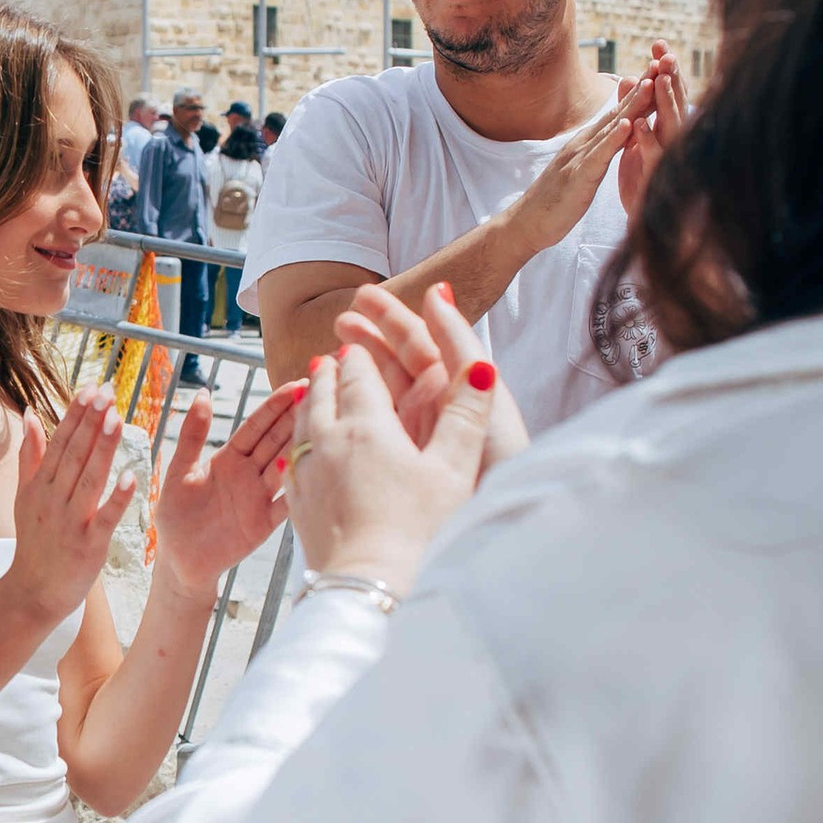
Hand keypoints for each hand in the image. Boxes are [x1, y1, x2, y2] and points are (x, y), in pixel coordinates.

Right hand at [1, 394, 134, 633]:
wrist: (32, 593)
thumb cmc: (34, 543)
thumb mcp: (24, 498)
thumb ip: (30, 456)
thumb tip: (31, 414)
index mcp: (39, 486)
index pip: (60, 442)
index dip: (76, 414)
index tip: (92, 387)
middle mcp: (52, 500)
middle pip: (74, 454)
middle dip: (91, 421)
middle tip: (108, 391)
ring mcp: (70, 523)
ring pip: (88, 479)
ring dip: (103, 449)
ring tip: (117, 419)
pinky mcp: (88, 546)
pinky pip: (104, 518)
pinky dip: (117, 498)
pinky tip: (132, 476)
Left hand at [144, 379, 303, 594]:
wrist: (180, 560)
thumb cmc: (176, 515)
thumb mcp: (179, 471)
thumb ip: (192, 435)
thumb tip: (203, 394)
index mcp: (229, 457)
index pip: (256, 426)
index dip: (275, 406)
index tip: (296, 385)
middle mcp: (249, 473)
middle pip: (276, 441)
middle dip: (296, 418)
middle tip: (320, 396)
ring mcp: (260, 497)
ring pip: (284, 467)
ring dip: (302, 447)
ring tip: (323, 426)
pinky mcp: (264, 523)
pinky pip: (285, 504)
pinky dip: (298, 491)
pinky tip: (313, 475)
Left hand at [284, 326, 499, 596]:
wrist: (368, 588)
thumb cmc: (418, 533)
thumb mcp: (453, 469)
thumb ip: (467, 414)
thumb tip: (481, 365)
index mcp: (367, 426)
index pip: (358, 375)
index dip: (360, 356)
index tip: (359, 344)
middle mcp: (328, 441)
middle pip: (322, 392)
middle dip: (329, 372)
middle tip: (330, 358)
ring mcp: (306, 474)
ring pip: (300, 422)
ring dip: (309, 401)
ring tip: (314, 392)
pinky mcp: (297, 505)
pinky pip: (290, 459)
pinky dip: (297, 441)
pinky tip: (301, 450)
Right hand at [336, 284, 528, 473]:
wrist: (491, 530)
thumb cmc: (496, 462)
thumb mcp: (481, 388)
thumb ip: (459, 343)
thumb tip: (438, 293)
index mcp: (456, 389)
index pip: (422, 342)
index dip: (394, 317)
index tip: (366, 297)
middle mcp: (433, 410)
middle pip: (396, 363)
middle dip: (370, 336)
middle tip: (341, 316)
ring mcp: (410, 436)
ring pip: (378, 390)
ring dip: (355, 367)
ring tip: (329, 349)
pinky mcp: (393, 463)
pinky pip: (366, 425)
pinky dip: (346, 406)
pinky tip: (325, 396)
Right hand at [499, 70, 660, 260]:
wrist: (528, 222)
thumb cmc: (558, 199)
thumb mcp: (583, 168)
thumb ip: (599, 150)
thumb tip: (615, 134)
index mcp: (589, 143)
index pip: (620, 113)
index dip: (641, 92)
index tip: (661, 71)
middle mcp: (585, 143)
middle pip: (618, 111)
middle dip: (642, 88)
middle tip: (662, 62)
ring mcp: (580, 157)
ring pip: (610, 128)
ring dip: (631, 105)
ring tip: (649, 84)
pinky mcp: (578, 177)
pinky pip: (598, 155)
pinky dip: (613, 139)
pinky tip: (626, 125)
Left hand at [617, 45, 686, 221]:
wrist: (644, 218)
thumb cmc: (642, 176)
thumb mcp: (635, 136)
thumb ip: (633, 107)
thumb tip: (631, 77)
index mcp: (665, 128)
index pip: (668, 92)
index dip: (665, 68)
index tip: (659, 43)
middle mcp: (671, 140)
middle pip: (674, 103)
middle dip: (671, 78)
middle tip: (666, 53)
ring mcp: (666, 160)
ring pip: (669, 127)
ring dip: (664, 103)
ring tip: (658, 80)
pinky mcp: (655, 180)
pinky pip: (653, 158)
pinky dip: (647, 140)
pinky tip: (639, 125)